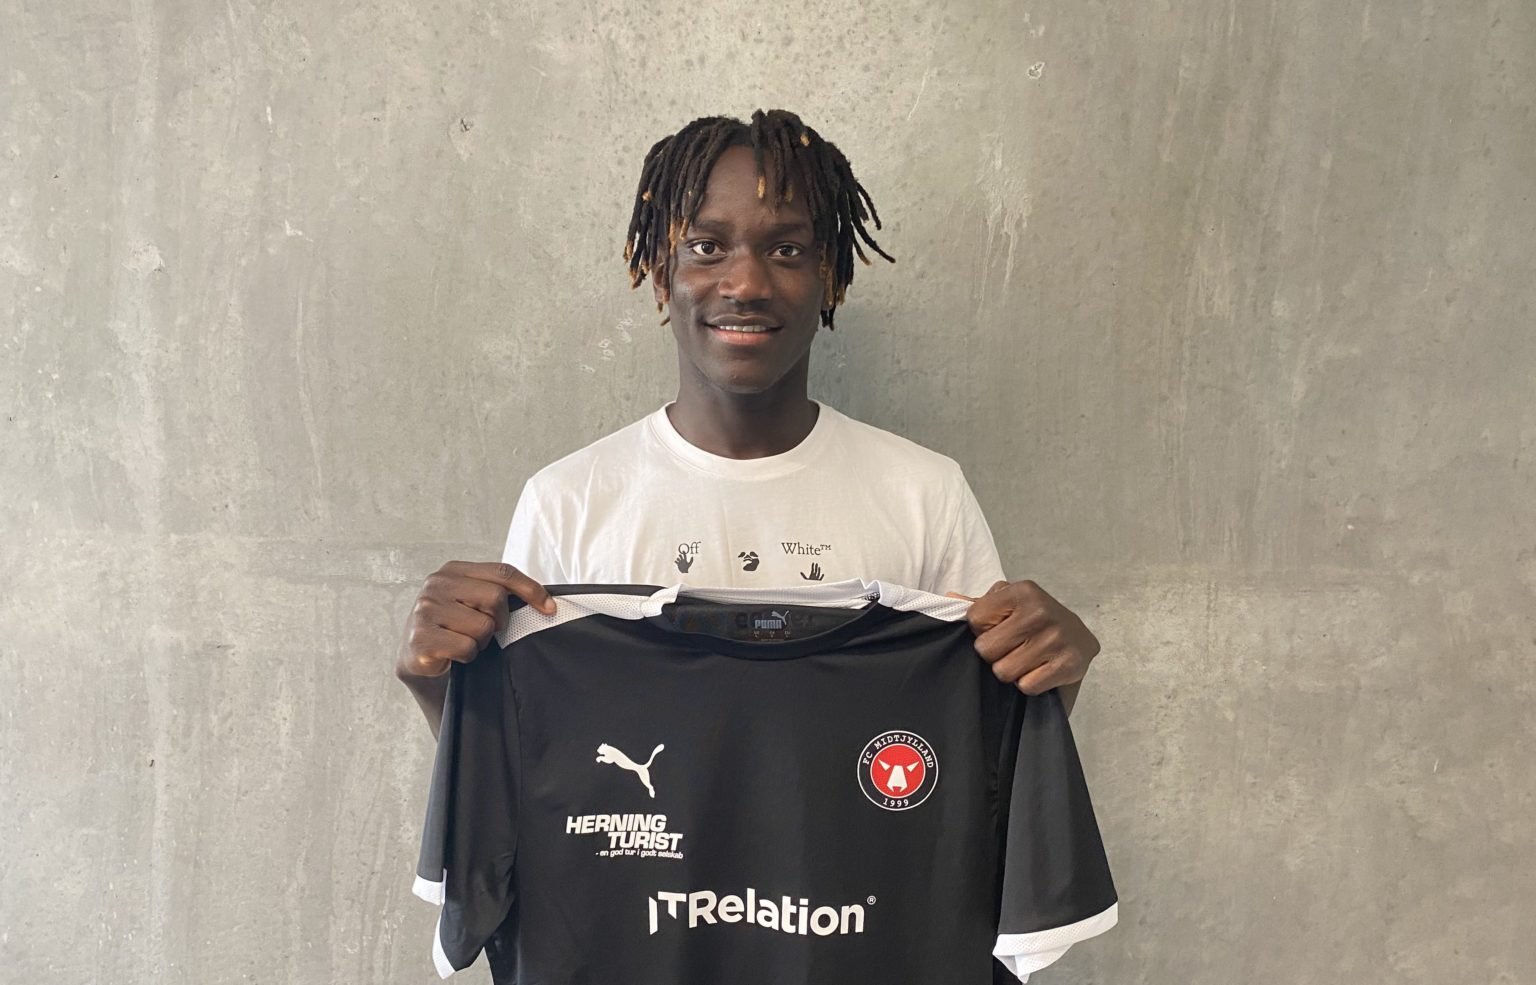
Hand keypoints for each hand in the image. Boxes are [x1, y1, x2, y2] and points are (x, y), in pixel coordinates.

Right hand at [395, 560, 554, 681]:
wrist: (417, 658)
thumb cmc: (451, 628)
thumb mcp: (472, 602)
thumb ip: (497, 592)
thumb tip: (546, 602)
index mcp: (452, 570)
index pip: (502, 572)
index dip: (530, 589)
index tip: (549, 607)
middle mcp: (435, 585)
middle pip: (495, 597)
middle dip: (498, 620)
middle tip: (485, 630)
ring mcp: (424, 611)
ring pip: (482, 626)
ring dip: (480, 641)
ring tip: (464, 640)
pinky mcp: (421, 639)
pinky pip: (466, 647)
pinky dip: (467, 655)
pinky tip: (453, 654)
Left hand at [951, 580, 1099, 694]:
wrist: (1080, 638)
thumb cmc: (1034, 620)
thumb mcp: (1009, 604)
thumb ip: (978, 604)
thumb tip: (948, 600)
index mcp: (1022, 591)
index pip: (974, 619)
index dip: (980, 630)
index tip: (997, 629)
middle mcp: (1040, 611)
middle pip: (986, 649)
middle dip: (994, 654)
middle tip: (1011, 648)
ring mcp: (1056, 639)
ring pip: (1004, 671)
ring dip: (1011, 671)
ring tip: (1025, 659)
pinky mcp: (1068, 665)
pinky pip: (1027, 686)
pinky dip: (1029, 683)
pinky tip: (1039, 670)